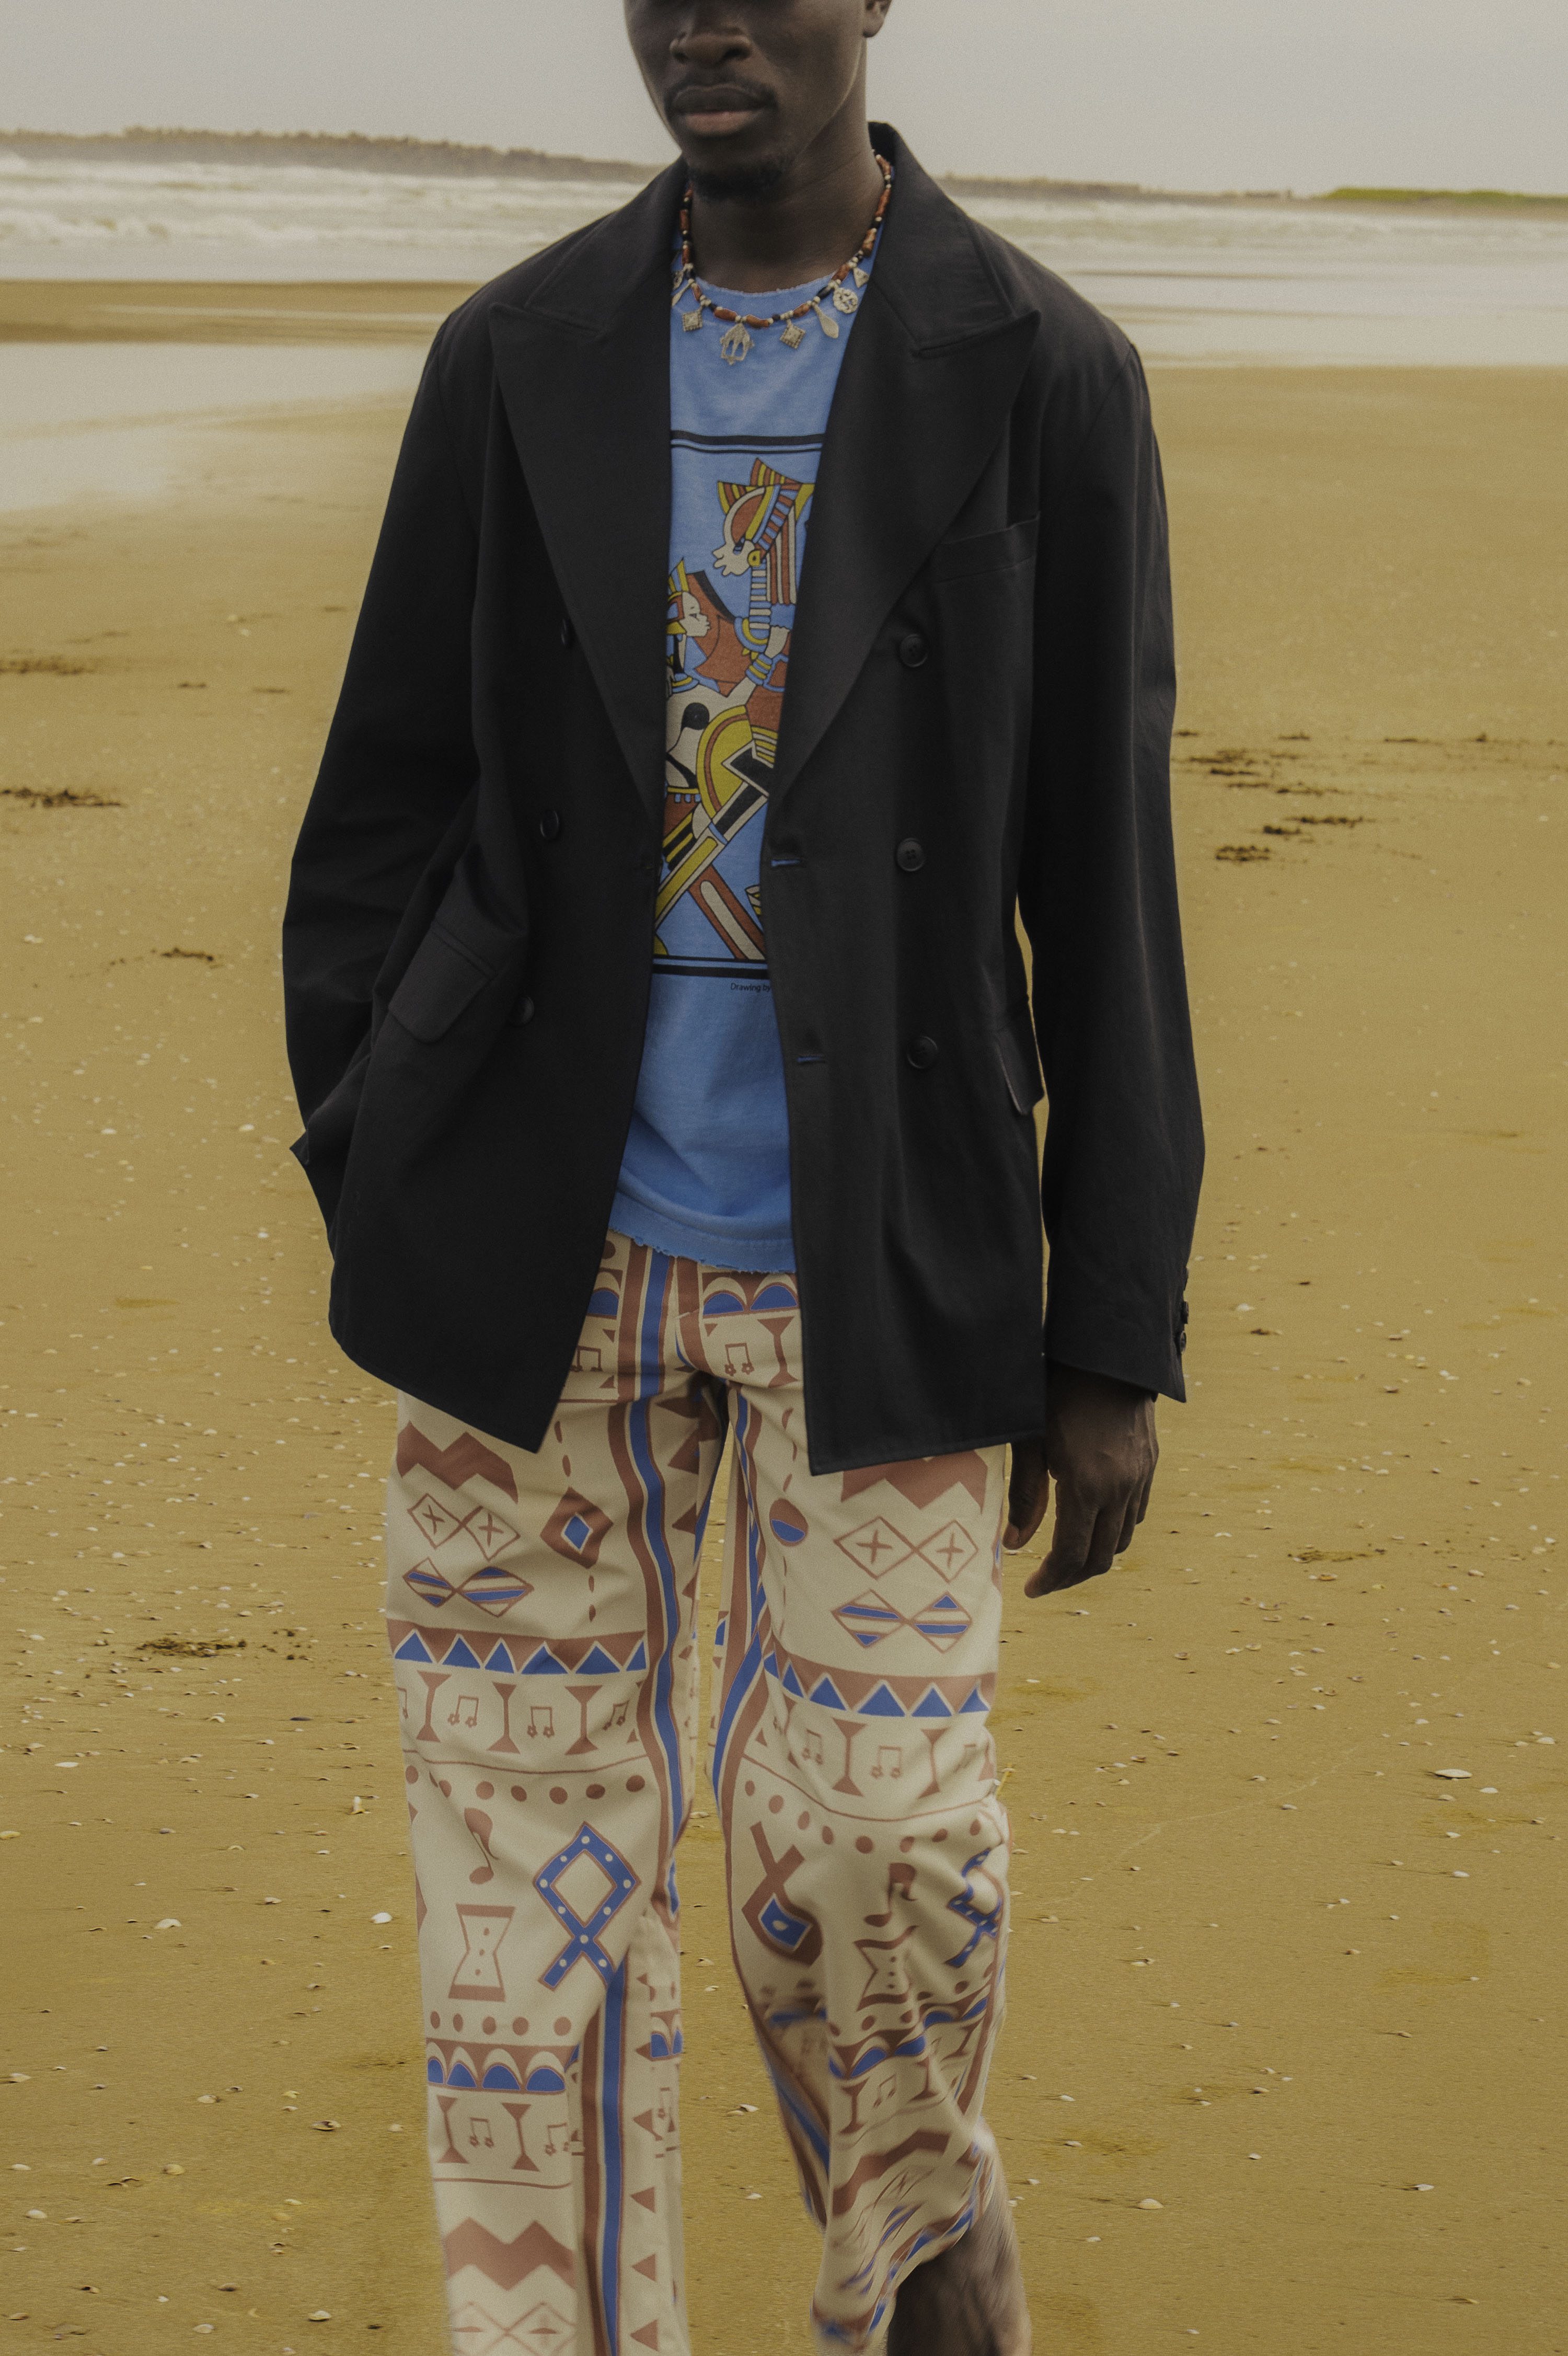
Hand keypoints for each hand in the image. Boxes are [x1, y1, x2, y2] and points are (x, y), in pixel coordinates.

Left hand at [1003, 1364, 1157, 1596]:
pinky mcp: (1150, 1465)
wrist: (1107, 1352)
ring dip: (1094, 1555)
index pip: (1071, 1555)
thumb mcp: (1030, 1441)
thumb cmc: (1056, 1391)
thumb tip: (1014, 1544)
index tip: (1031, 1589)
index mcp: (1086, 1486)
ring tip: (1065, 1555)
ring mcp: (1141, 1478)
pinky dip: (1113, 1530)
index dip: (1051, 1579)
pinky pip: (1136, 1514)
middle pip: (1101, 1558)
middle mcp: (1120, 1489)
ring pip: (1122, 1539)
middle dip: (1071, 1576)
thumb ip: (1025, 1496)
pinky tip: (1091, 1522)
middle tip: (1045, 1580)